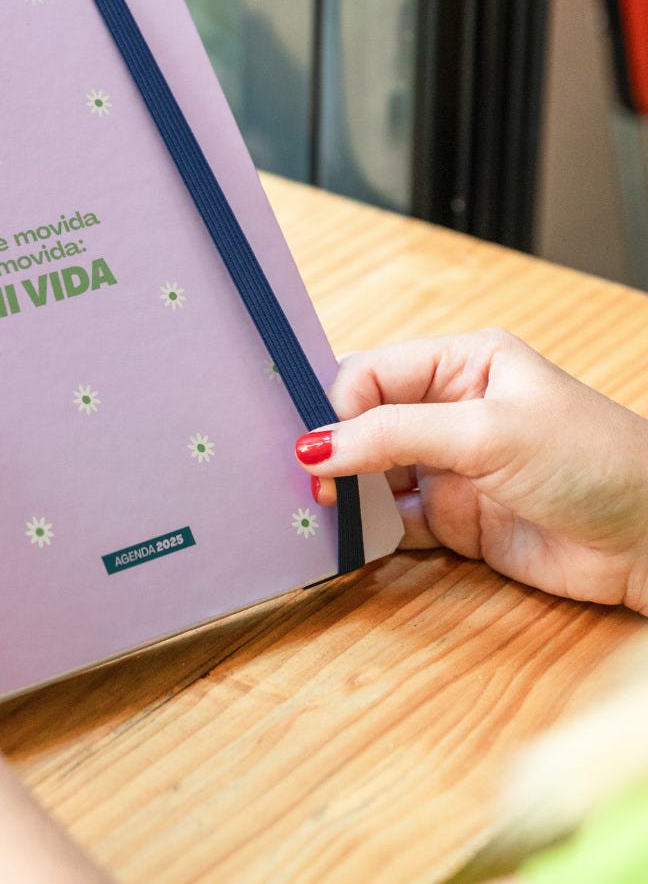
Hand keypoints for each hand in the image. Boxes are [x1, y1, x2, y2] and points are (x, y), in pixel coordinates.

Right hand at [294, 331, 647, 613]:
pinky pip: (393, 520)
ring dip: (346, 492)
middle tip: (307, 481)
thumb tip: (316, 445)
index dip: (337, 405)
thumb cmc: (596, 461)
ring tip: (318, 512)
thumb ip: (395, 435)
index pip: (372, 374)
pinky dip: (368, 531)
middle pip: (364, 423)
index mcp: (462, 364)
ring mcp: (450, 467)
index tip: (313, 445)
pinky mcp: (454, 519)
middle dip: (333, 448)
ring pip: (372, 474)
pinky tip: (349, 539)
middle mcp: (449, 410)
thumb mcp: (488, 432)